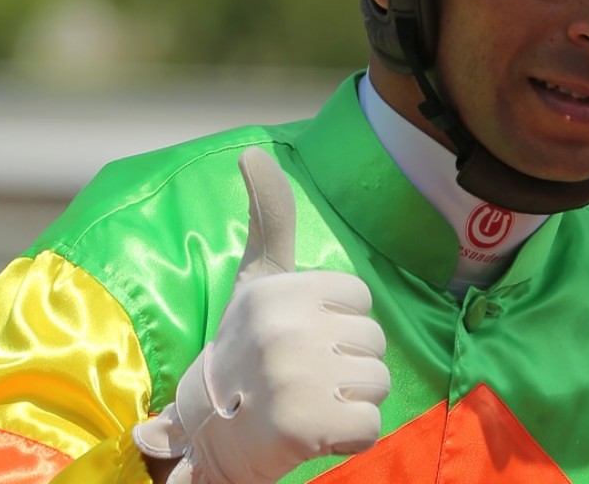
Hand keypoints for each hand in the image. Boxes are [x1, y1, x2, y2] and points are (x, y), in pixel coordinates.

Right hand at [133, 147, 389, 482]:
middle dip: (347, 363)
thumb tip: (254, 152)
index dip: (340, 322)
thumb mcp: (255, 279)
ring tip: (309, 401)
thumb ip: (269, 216)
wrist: (211, 436)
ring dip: (351, 398)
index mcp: (274, 291)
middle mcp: (281, 330)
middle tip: (303, 376)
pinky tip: (315, 432)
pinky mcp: (306, 428)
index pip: (360, 299)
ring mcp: (293, 380)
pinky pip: (372, 424)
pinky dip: (351, 435)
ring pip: (378, 380)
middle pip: (373, 340)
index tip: (302, 336)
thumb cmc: (246, 349)